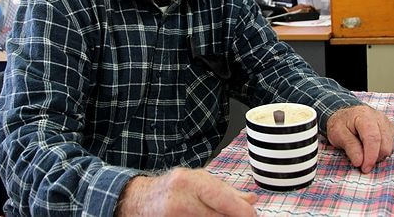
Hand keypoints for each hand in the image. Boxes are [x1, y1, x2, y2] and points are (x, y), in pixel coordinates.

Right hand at [116, 167, 256, 215]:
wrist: (141, 200)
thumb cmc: (173, 188)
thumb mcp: (198, 181)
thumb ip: (225, 191)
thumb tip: (251, 201)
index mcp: (189, 182)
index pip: (221, 199)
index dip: (241, 211)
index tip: (252, 215)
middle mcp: (180, 201)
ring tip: (213, 214)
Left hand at [326, 105, 393, 172]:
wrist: (345, 116)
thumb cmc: (340, 124)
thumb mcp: (337, 134)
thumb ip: (350, 146)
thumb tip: (359, 162)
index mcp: (364, 115)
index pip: (373, 138)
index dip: (370, 156)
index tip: (365, 168)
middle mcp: (379, 117)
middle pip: (384, 144)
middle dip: (374, 158)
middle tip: (361, 163)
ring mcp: (386, 122)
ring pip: (389, 146)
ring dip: (378, 155)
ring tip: (363, 154)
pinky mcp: (390, 129)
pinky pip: (390, 145)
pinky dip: (381, 152)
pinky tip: (370, 150)